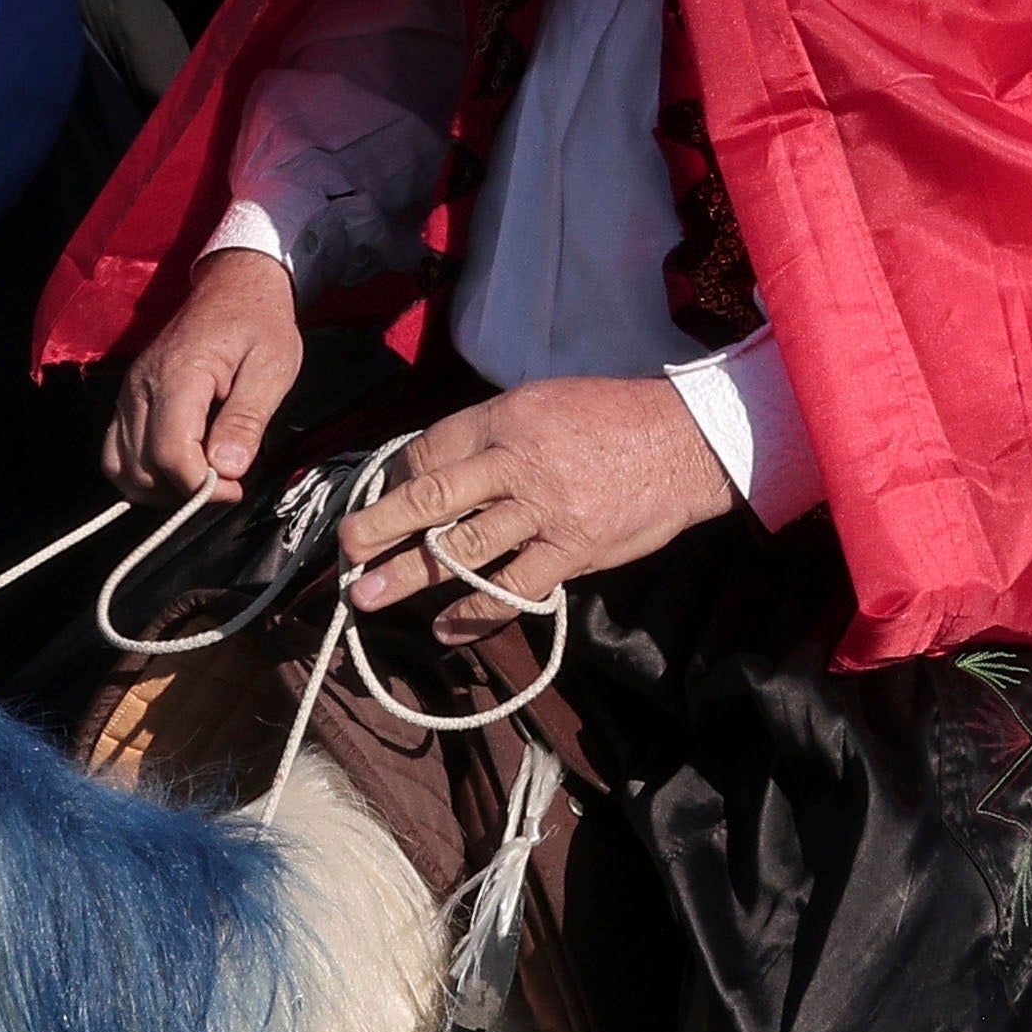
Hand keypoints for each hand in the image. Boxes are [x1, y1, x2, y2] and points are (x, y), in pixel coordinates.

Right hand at [109, 239, 308, 498]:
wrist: (233, 286)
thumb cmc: (259, 323)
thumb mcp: (272, 367)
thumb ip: (247, 419)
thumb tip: (228, 469)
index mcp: (179, 375)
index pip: (170, 453)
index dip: (201, 486)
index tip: (236, 488)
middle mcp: (141, 387)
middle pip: (142, 467)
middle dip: (183, 491)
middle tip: (226, 485)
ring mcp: (128, 394)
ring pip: (121, 467)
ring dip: (160, 490)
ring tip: (202, 481)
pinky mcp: (127, 401)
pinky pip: (116, 452)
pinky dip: (141, 474)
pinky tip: (177, 473)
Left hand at [335, 370, 728, 608]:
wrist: (685, 444)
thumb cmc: (614, 419)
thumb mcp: (546, 402)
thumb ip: (495, 435)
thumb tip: (442, 468)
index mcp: (505, 419)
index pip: (430, 452)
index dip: (395, 481)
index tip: (377, 504)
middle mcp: (517, 462)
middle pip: (431, 497)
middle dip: (379, 526)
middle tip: (345, 551)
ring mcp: (544, 510)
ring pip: (462, 548)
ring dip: (410, 576)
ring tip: (369, 596)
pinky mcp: (572, 551)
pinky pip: (513, 589)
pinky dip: (475, 613)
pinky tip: (445, 629)